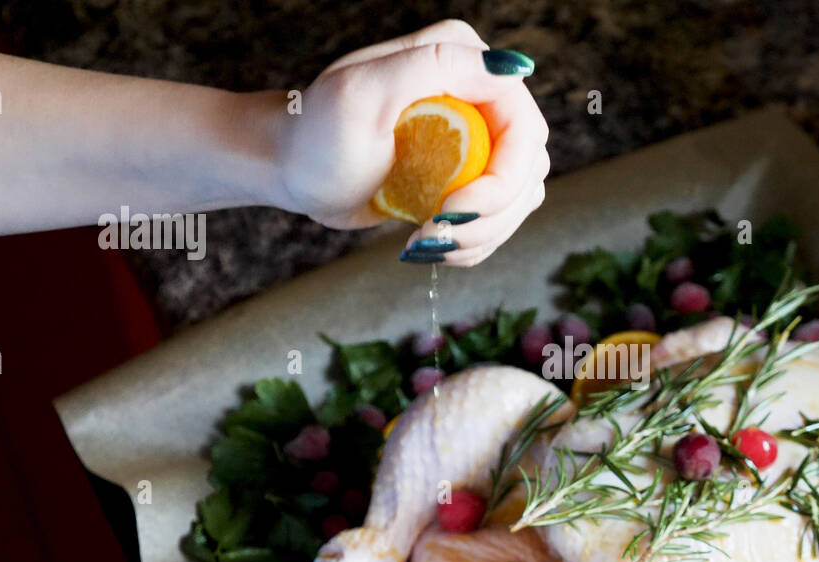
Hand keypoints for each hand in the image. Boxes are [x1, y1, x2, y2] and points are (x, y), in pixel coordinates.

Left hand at [274, 20, 549, 265]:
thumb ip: (438, 64)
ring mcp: (477, 136)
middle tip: (437, 231)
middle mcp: (479, 94)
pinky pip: (498, 217)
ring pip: (518, 198)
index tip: (456, 210)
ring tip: (428, 239)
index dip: (503, 180)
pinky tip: (431, 244)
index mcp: (463, 59)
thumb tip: (511, 67)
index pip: (525, 128)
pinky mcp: (466, 174)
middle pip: (527, 168)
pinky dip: (472, 244)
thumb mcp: (366, 92)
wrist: (291, 169)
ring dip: (482, 235)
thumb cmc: (316, 132)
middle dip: (490, 214)